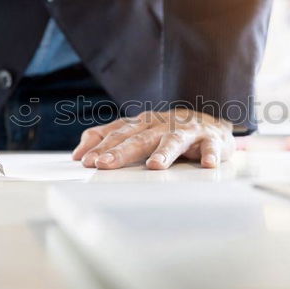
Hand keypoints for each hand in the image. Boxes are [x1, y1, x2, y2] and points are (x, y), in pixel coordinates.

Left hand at [72, 108, 234, 169]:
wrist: (210, 123)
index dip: (101, 146)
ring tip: (155, 165)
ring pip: (174, 140)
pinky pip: (210, 146)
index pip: (118, 133)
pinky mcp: (210, 138)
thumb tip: (78, 154)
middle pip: (140, 137)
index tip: (85, 161)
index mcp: (142, 123)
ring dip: (164, 152)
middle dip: (122, 150)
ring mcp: (186, 130)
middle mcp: (162, 124)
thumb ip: (108, 139)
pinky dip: (209, 154)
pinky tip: (207, 163)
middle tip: (106, 163)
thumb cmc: (168, 131)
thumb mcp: (137, 132)